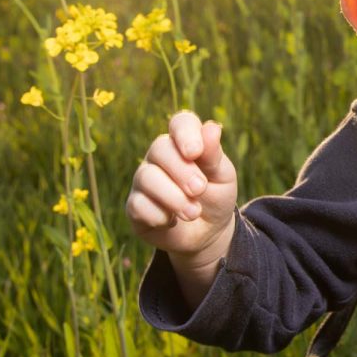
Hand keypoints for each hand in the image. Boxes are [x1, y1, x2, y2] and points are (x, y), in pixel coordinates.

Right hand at [127, 111, 237, 270]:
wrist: (208, 232)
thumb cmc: (215, 196)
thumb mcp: (222, 176)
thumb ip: (214, 155)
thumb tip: (213, 128)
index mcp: (184, 143)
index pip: (180, 124)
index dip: (185, 133)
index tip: (195, 152)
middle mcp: (159, 157)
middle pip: (159, 149)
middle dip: (182, 171)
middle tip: (199, 189)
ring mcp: (144, 180)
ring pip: (146, 177)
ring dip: (174, 198)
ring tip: (193, 212)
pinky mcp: (134, 206)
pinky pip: (138, 205)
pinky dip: (160, 217)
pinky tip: (171, 222)